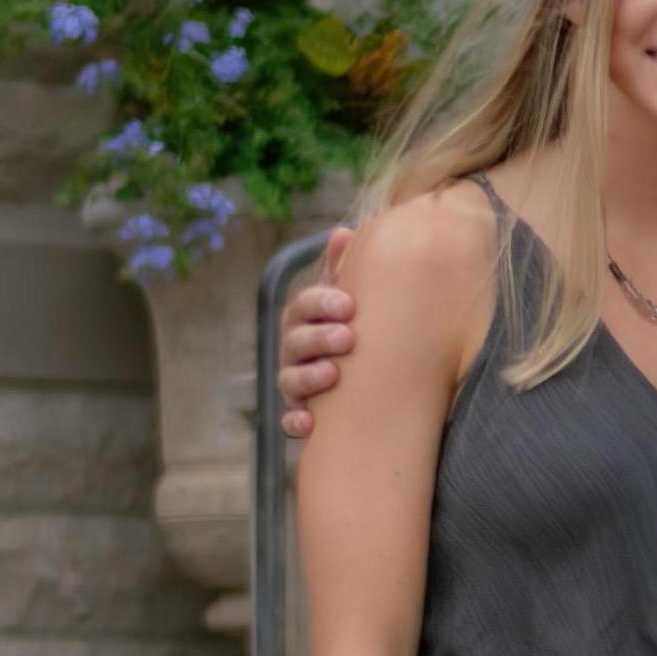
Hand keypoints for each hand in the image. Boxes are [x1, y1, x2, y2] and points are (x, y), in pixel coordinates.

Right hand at [277, 226, 354, 439]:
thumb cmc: (354, 326)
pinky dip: (295, 422)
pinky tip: (309, 424)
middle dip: (319, 338)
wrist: (368, 375)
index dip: (322, 303)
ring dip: (309, 377)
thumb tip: (343, 231)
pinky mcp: (300, 413)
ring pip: (290, 380)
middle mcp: (295, 348)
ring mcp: (295, 381)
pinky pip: (289, 421)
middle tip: (348, 338)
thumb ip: (344, 269)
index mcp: (306, 317)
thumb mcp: (348, 298)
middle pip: (296, 341)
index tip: (349, 305)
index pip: (304, 304)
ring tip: (332, 374)